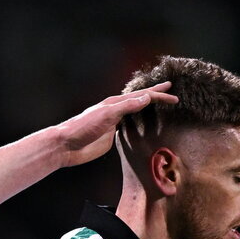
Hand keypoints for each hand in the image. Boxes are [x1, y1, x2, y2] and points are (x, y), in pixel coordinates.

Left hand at [56, 82, 177, 166]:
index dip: (158, 95)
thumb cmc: (82, 128)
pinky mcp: (110, 137)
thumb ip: (127, 107)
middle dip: (155, 96)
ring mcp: (112, 124)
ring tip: (158, 103)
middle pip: (140, 101)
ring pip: (134, 113)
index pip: (141, 96)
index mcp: (114, 103)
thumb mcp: (107, 115)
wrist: (66, 146)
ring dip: (147, 108)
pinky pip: (128, 128)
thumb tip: (147, 97)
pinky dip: (138, 124)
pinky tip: (141, 125)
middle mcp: (115, 111)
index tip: (172, 94)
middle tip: (171, 93)